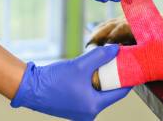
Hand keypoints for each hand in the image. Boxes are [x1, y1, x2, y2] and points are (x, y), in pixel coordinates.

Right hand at [10, 45, 130, 120]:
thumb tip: (117, 49)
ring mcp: (80, 112)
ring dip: (102, 79)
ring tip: (103, 63)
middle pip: (109, 92)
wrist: (30, 87)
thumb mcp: (81, 64)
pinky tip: (89, 71)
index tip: (132, 65)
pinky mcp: (72, 108)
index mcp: (93, 106)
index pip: (119, 92)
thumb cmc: (54, 79)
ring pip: (99, 93)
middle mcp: (88, 113)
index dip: (127, 77)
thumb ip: (101, 55)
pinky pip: (89, 94)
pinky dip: (92, 83)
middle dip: (113, 76)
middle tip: (118, 60)